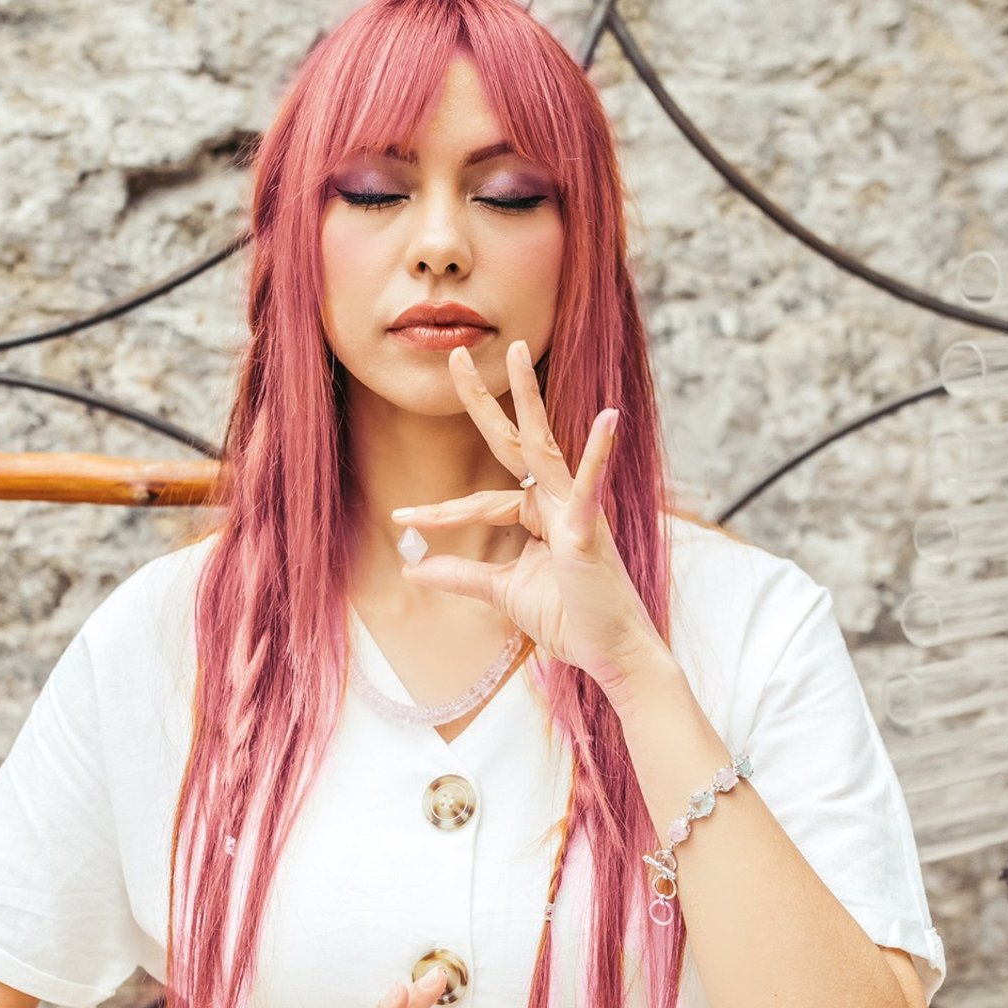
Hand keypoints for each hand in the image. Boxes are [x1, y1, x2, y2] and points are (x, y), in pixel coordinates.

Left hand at [392, 338, 668, 697]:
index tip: (400, 516)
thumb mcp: (501, 592)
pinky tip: (608, 419)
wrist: (607, 653)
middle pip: (512, 443)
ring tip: (517, 354)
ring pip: (545, 446)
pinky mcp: (589, 529)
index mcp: (538, 513)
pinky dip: (597, 453)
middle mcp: (557, 501)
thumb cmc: (567, 617)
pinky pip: (590, 486)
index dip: (439, 511)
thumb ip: (461, 575)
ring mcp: (576, 510)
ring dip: (529, 399)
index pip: (481, 500)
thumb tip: (414, 567)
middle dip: (483, 400)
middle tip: (455, 356)